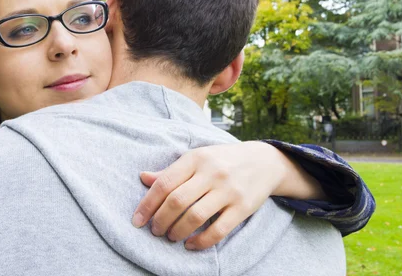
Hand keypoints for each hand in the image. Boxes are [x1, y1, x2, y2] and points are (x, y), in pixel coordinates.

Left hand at [131, 142, 296, 249]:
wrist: (264, 161)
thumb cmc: (223, 160)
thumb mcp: (197, 158)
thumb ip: (172, 171)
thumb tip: (143, 178)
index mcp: (195, 158)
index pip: (164, 183)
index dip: (147, 204)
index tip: (137, 220)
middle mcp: (211, 173)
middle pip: (177, 201)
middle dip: (160, 220)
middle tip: (155, 230)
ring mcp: (228, 190)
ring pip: (195, 216)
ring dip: (177, 231)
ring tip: (171, 236)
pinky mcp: (242, 207)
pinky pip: (218, 230)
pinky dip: (201, 241)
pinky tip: (191, 244)